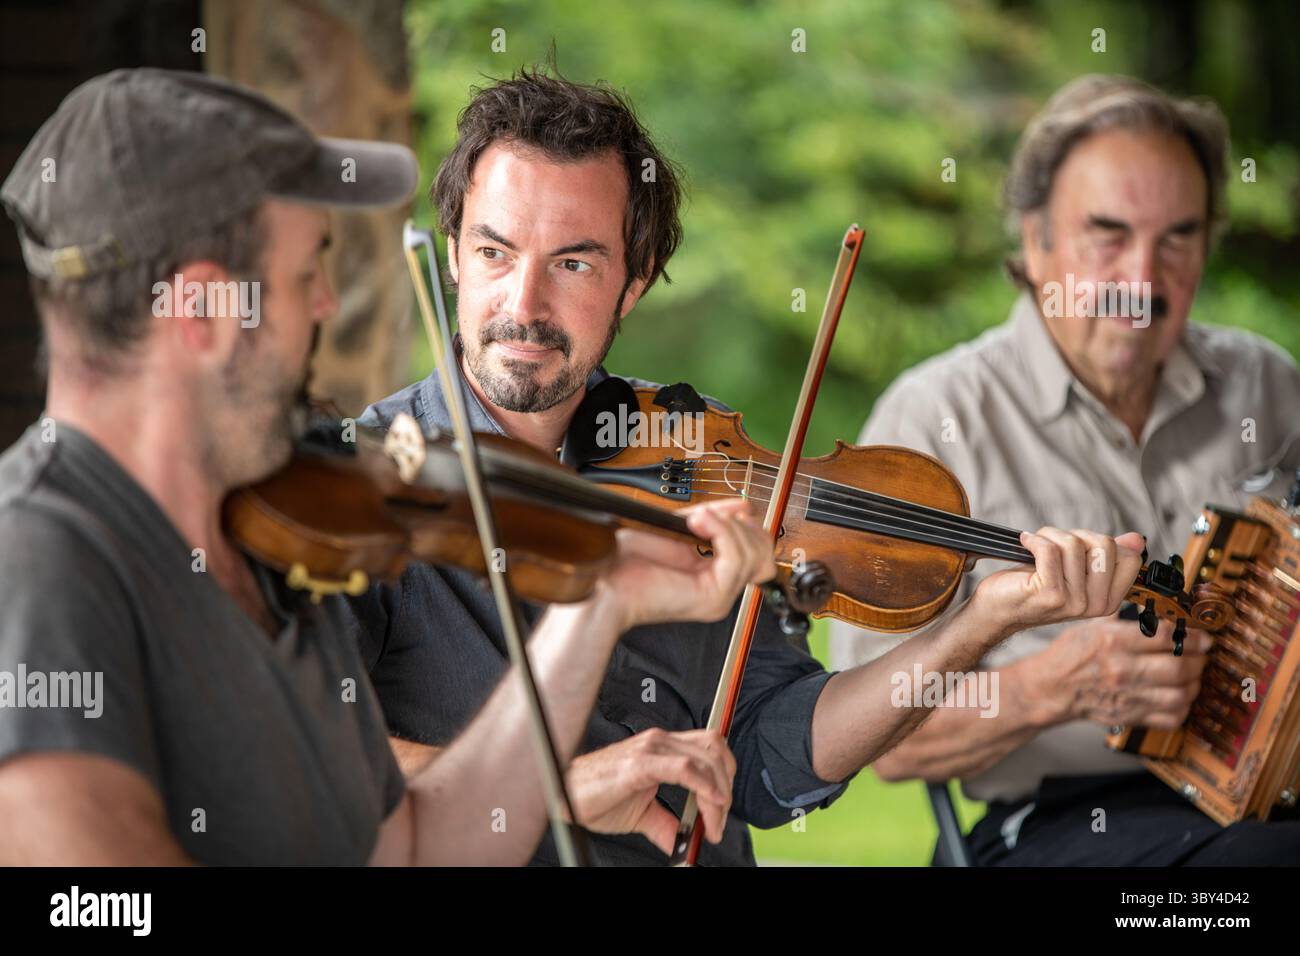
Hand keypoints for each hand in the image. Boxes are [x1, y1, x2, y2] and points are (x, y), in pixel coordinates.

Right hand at [566, 728, 736, 852]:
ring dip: (718, 793)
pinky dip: (704, 786)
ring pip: (705, 759)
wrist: (566, 796)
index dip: (725, 776)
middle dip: (727, 787)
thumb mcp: (640, 813)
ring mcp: (650, 749)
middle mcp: (659, 742)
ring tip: (712, 821)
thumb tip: (685, 841)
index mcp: (662, 747)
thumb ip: (666, 823)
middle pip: (714, 751)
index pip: (709, 748)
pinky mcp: (640, 764)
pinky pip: (684, 769)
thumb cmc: (597, 795)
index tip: (722, 810)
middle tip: (719, 820)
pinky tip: (708, 803)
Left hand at [601, 497, 775, 631]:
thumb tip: (743, 506)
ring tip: (697, 519)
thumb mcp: (678, 527)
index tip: (725, 511)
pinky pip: (735, 557)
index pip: (759, 552)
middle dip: (740, 524)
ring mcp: (720, 596)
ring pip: (753, 552)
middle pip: (764, 552)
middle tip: (706, 517)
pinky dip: (720, 531)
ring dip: (727, 525)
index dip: (746, 525)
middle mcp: (722, 589)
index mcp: (715, 576)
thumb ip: (712, 519)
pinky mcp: (713, 597)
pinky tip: (697, 524)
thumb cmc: (628, 560)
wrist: (604, 578)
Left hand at [971, 527, 1145, 634]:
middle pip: (1105, 545)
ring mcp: (1074, 601)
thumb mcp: (1074, 569)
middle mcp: (1095, 605)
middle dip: (1075, 535)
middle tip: (1053, 545)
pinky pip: (1050, 550)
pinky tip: (1025, 543)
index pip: (1130, 557)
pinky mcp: (1050, 594)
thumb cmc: (1033, 584)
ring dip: (1050, 536)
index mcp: (1108, 600)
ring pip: (1074, 544)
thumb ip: (1106, 556)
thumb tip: (1137, 540)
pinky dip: (1034, 539)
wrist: (997, 608)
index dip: (1100, 542)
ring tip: (1036, 545)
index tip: (1078, 548)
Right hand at [1041, 616, 1209, 728]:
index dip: (1193, 636)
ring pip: (1180, 694)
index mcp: (1113, 641)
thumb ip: (1124, 615)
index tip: (1202, 637)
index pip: (1166, 637)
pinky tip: (1179, 696)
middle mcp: (1122, 669)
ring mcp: (1127, 696)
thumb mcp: (1092, 625)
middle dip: (1199, 659)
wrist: (1051, 688)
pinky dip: (1183, 708)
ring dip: (1194, 684)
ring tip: (1192, 675)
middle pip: (1179, 667)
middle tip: (1201, 654)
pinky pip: (1171, 718)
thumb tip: (1156, 605)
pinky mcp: (1129, 716)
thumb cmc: (1071, 655)